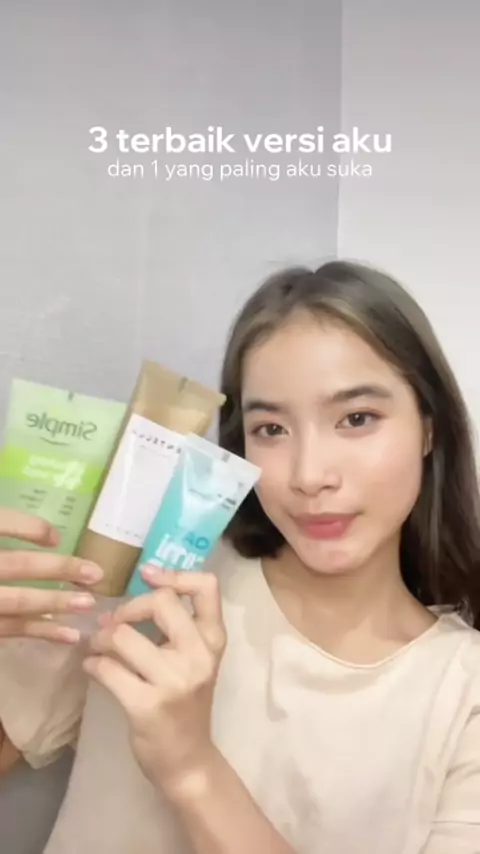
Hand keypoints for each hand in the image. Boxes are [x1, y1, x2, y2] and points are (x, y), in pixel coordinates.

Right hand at [0, 508, 102, 641]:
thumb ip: (5, 525)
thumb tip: (49, 532)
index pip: (4, 523)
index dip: (30, 528)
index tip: (57, 537)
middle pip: (19, 565)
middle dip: (58, 568)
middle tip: (95, 573)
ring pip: (19, 601)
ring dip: (56, 602)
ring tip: (89, 603)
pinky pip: (13, 629)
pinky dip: (42, 632)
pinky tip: (71, 635)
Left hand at [84, 568, 226, 798]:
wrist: (188, 761)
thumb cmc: (187, 703)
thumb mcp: (197, 659)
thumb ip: (181, 626)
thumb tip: (143, 585)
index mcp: (213, 640)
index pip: (207, 586)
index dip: (175, 573)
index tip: (148, 577)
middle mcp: (199, 656)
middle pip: (162, 601)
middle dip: (129, 606)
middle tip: (115, 621)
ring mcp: (174, 681)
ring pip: (124, 636)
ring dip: (101, 637)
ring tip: (98, 646)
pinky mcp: (147, 706)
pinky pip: (107, 669)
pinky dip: (92, 664)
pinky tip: (93, 668)